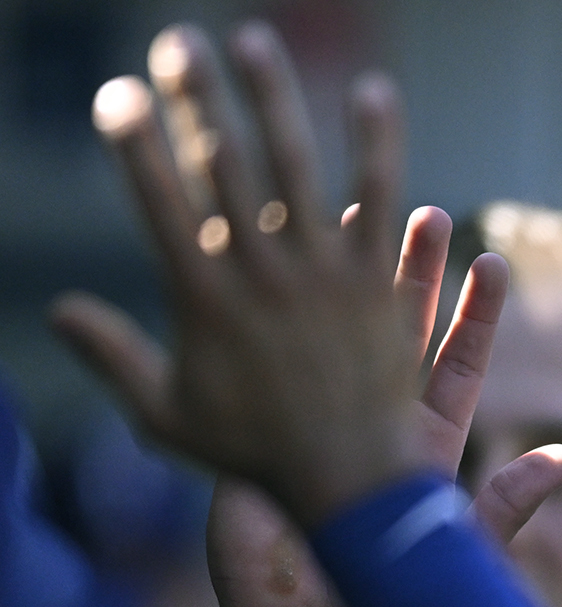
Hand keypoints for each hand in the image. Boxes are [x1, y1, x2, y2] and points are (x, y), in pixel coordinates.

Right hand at [50, 22, 425, 524]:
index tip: (115, 94)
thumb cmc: (257, 456)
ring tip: (253, 41)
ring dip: (272, 97)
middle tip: (175, 42)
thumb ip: (113, 357)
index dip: (133, 141)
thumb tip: (57, 311)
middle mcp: (262, 276)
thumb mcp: (168, 416)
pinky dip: (377, 144)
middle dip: (194, 98)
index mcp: (202, 300)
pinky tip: (374, 92)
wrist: (352, 484)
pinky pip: (380, 199)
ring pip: (296, 166)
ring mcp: (324, 275)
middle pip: (221, 166)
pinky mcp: (379, 281)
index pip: (157, 201)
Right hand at [206, 208, 561, 606]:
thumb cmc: (385, 603)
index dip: (475, 316)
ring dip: (344, 281)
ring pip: (334, 338)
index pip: (456, 366)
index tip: (494, 262)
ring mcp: (319, 427)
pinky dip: (267, 320)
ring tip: (351, 214)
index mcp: (422, 447)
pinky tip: (264, 269)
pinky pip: (265, 368)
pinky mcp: (263, 440)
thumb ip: (507, 506)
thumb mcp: (455, 553)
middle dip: (412, 274)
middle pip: (398, 334)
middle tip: (423, 214)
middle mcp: (375, 426)